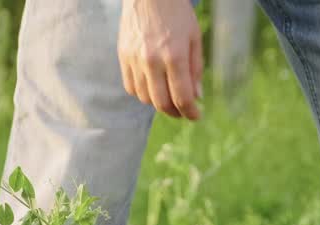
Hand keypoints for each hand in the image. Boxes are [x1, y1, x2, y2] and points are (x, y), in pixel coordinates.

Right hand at [119, 0, 203, 119]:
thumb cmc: (176, 13)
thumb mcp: (194, 38)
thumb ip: (195, 69)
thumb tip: (196, 97)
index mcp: (174, 55)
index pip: (182, 97)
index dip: (190, 112)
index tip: (196, 116)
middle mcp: (152, 60)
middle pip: (162, 103)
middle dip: (175, 112)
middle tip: (183, 112)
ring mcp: (135, 59)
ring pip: (145, 98)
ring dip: (158, 103)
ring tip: (168, 96)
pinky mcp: (123, 56)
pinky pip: (131, 87)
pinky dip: (142, 93)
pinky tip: (152, 86)